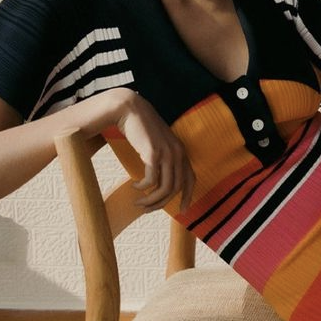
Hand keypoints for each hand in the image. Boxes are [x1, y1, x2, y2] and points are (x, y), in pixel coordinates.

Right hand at [113, 92, 194, 212]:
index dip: (188, 197)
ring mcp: (167, 152)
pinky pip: (151, 180)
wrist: (130, 109)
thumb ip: (163, 158)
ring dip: (151, 200)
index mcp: (181, 151)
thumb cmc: (141, 128)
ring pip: (164, 188)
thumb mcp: (157, 144)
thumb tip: (159, 181)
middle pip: (175, 188)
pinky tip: (134, 186)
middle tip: (147, 209)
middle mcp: (177, 153)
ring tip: (138, 202)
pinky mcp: (153, 153)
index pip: (190, 179)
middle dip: (161, 203)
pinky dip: (142, 187)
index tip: (183, 211)